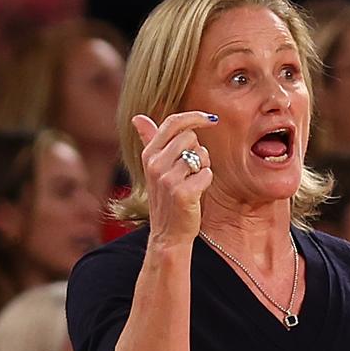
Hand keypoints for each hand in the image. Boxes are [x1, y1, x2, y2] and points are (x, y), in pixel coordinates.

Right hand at [132, 111, 217, 246]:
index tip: (211, 119)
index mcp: (149, 155)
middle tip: (191, 169)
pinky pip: (206, 173)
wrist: (168, 233)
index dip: (194, 117)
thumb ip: (149, 140)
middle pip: (190, 137)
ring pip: (201, 155)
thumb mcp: (154, 168)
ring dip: (203, 166)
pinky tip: (196, 193)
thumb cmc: (166, 198)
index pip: (172, 123)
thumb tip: (137, 117)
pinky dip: (206, 181)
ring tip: (192, 182)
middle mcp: (155, 164)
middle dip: (198, 150)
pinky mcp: (182, 193)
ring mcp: (168, 179)